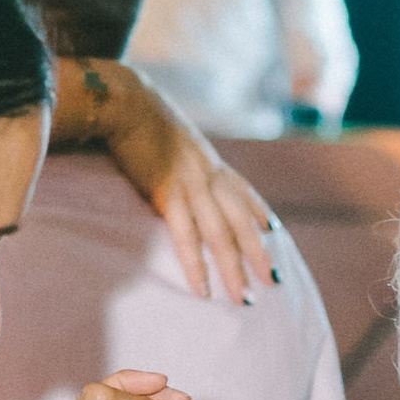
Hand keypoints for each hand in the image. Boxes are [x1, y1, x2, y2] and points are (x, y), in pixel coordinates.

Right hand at [64, 57, 276, 304]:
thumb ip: (182, 158)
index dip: (261, 213)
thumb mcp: (173, 136)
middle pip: (243, 222)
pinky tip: (202, 289)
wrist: (125, 101)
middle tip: (274, 283)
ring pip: (221, 235)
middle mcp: (209, 174)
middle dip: (260, 254)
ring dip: (234, 270)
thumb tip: (175, 171)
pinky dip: (196, 266)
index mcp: (210, 161)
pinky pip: (186, 237)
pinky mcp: (168, 193)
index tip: (275, 232)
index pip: (245, 192)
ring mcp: (191, 185)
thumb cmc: (141, 117)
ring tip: (243, 298)